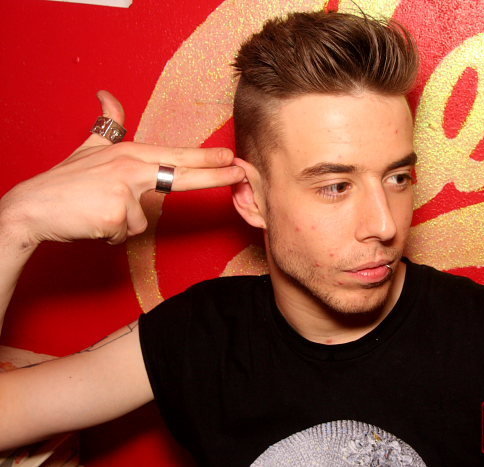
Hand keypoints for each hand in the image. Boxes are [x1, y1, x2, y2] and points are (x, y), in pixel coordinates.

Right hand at [0, 90, 244, 246]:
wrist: (31, 208)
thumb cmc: (64, 182)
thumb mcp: (88, 147)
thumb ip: (108, 125)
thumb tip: (107, 94)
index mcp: (129, 154)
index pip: (174, 156)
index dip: (204, 158)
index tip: (229, 157)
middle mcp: (130, 168)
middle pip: (180, 175)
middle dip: (213, 174)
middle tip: (238, 171)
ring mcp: (125, 191)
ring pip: (142, 219)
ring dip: (122, 222)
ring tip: (98, 210)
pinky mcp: (117, 215)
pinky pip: (126, 233)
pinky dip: (110, 233)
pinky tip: (93, 221)